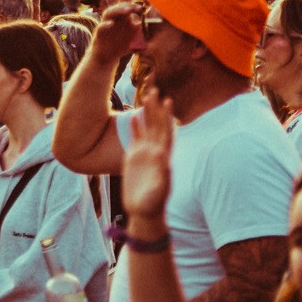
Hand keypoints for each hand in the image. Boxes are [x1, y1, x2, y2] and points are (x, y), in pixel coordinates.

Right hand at [89, 0, 143, 59]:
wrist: (105, 57)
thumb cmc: (119, 44)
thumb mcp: (130, 34)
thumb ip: (138, 26)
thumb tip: (149, 20)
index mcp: (120, 16)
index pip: (123, 1)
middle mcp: (112, 18)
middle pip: (118, 6)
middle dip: (127, 4)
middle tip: (137, 6)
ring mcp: (105, 25)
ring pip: (109, 13)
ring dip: (118, 10)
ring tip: (128, 11)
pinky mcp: (99, 34)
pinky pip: (101, 27)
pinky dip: (106, 24)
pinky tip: (111, 23)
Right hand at [122, 84, 174, 223]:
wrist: (144, 212)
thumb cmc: (152, 205)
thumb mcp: (158, 192)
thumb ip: (162, 176)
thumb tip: (165, 160)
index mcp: (162, 158)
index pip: (166, 133)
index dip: (167, 117)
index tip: (168, 101)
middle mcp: (156, 152)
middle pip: (157, 126)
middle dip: (156, 108)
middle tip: (154, 90)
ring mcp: (145, 154)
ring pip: (148, 128)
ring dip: (147, 112)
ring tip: (146, 95)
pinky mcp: (134, 157)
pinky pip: (136, 137)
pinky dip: (135, 126)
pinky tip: (132, 114)